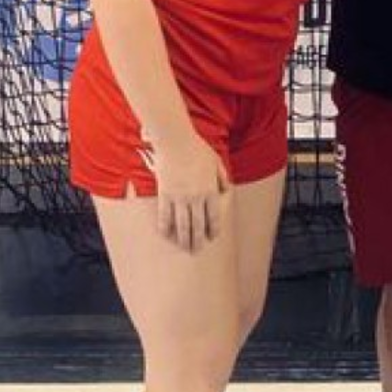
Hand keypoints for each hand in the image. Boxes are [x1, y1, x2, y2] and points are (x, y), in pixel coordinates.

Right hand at [150, 133, 231, 251]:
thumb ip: (222, 178)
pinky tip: (166, 234)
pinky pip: (165, 215)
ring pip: (182, 224)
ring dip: (184, 238)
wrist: (175, 140)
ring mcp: (179, 197)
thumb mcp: (216, 162)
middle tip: (197, 250)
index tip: (212, 238)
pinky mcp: (165, 194)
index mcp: (211, 190)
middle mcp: (196, 197)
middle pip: (198, 225)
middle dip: (198, 240)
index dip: (213, 230)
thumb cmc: (196, 148)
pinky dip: (165, 227)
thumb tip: (226, 189)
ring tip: (184, 247)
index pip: (213, 217)